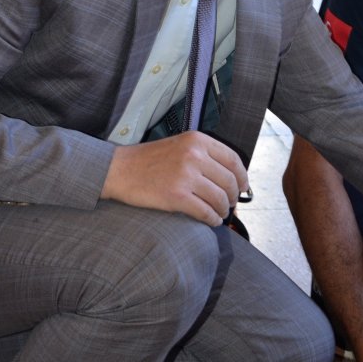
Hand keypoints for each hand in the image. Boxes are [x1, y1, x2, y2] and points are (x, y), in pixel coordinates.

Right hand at [101, 131, 248, 224]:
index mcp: (197, 140)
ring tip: (219, 213)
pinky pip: (205, 212)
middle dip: (233, 196)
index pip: (233, 159)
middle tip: (230, 204)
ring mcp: (186, 176)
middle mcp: (194, 156)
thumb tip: (232, 177)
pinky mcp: (176, 196)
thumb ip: (205, 156)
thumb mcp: (180, 146)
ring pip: (219, 198)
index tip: (243, 187)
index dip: (242, 177)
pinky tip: (211, 220)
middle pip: (229, 181)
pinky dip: (212, 219)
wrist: (119, 170)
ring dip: (223, 210)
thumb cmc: (149, 160)